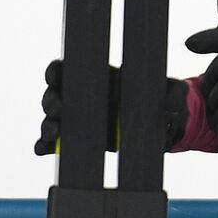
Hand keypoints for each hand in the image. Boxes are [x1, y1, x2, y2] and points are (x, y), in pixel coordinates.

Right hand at [34, 60, 188, 155]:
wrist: (160, 128)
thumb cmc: (161, 100)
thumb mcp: (172, 92)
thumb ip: (174, 93)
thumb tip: (174, 101)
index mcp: (99, 77)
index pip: (68, 69)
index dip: (56, 71)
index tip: (54, 76)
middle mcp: (84, 97)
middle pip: (55, 94)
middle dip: (50, 100)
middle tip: (57, 108)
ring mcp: (80, 120)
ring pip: (53, 120)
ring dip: (47, 125)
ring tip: (52, 132)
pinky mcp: (80, 142)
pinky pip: (56, 144)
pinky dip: (46, 146)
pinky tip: (43, 149)